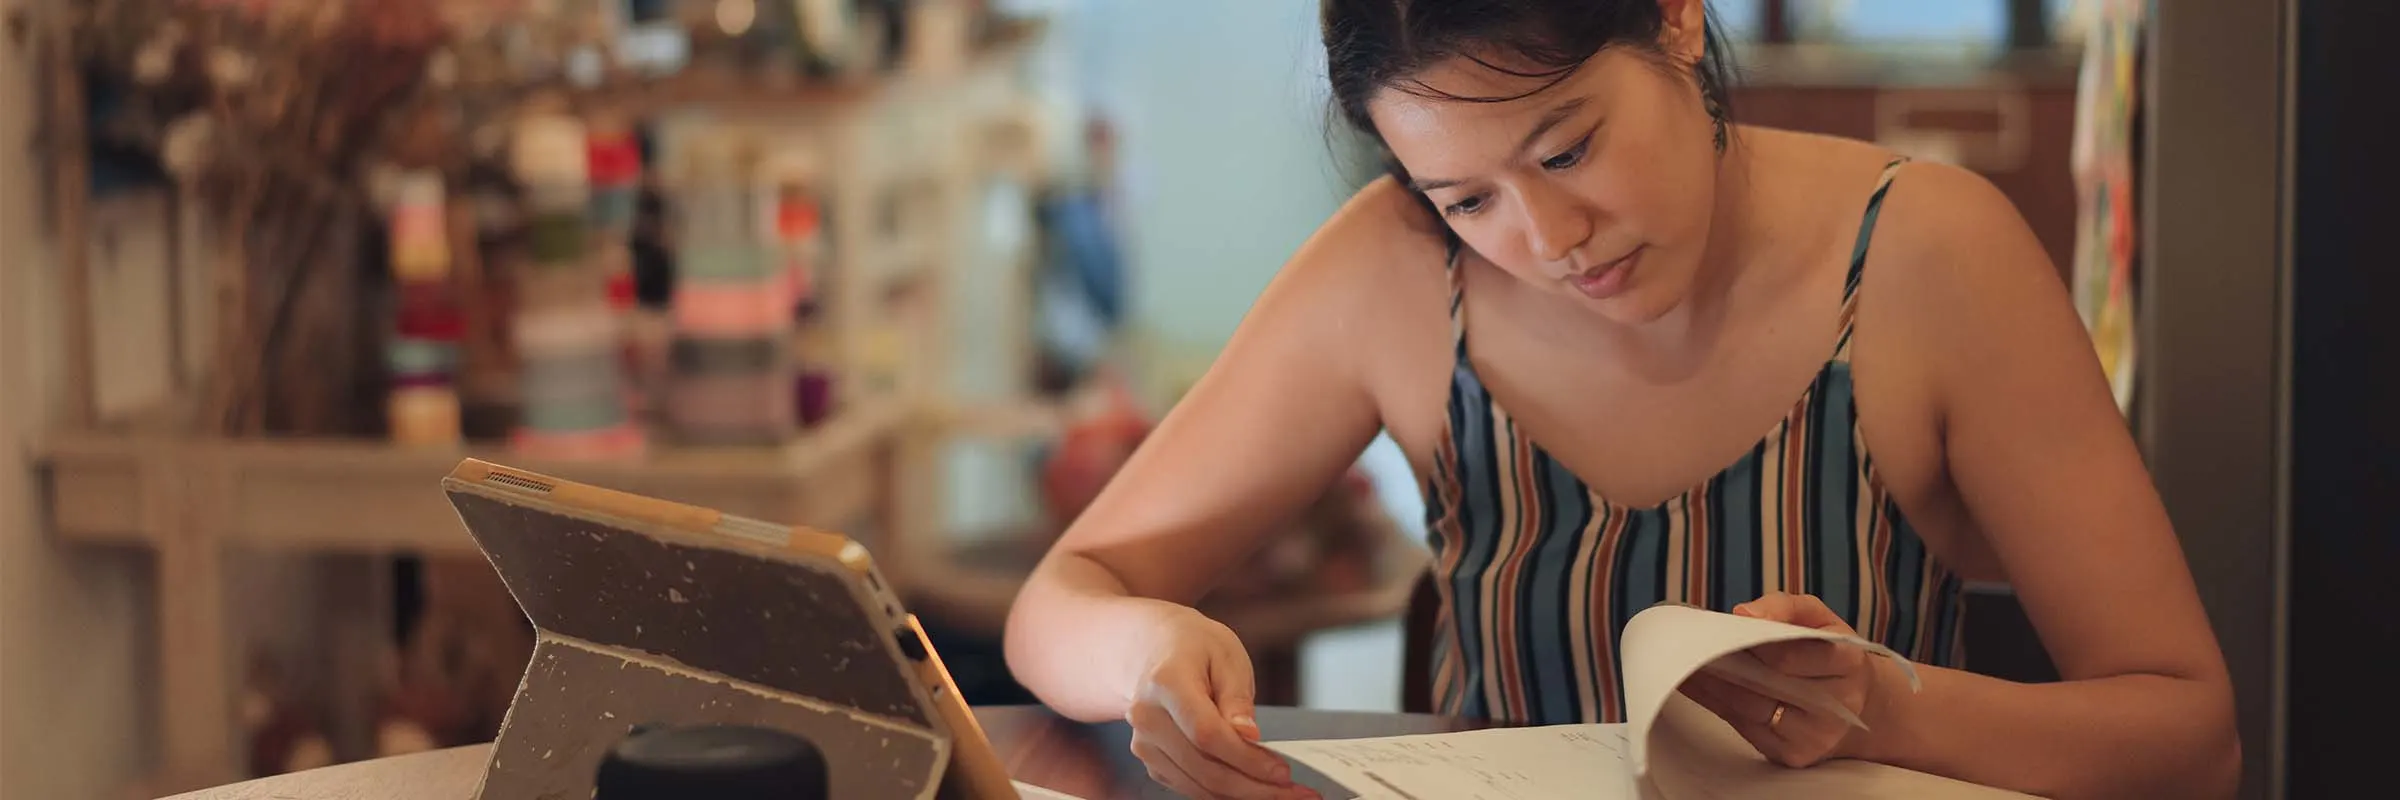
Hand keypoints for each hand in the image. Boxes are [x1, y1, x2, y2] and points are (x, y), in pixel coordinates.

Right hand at [1123, 605, 1318, 798]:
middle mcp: (1147, 717)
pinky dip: (1224, 793)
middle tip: (1292, 790)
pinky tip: (1252, 787)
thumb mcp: (1227, 656)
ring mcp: (1145, 742)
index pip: (1206, 734)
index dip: (1247, 758)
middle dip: (1253, 786)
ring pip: (1198, 786)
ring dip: (1242, 795)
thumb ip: (1237, 698)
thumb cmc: (1194, 647)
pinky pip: (1190, 786)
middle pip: (1203, 768)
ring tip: (1280, 792)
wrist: (1154, 648)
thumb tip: (1248, 735)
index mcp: (1166, 683)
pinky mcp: (1152, 760)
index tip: (1281, 771)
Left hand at [1675, 593, 1884, 768]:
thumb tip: (1744, 613)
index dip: (1750, 643)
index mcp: (1847, 662)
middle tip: (1683, 646)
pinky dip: (1715, 705)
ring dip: (1710, 686)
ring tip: (1681, 663)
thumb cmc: (1827, 652)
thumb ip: (1784, 607)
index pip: (1789, 653)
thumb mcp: (1817, 617)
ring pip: (1749, 709)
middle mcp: (1837, 705)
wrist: (1858, 704)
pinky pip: (1744, 728)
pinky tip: (1695, 686)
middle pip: (1766, 684)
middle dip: (1723, 664)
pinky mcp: (1793, 755)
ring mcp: (1815, 736)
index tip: (1716, 630)